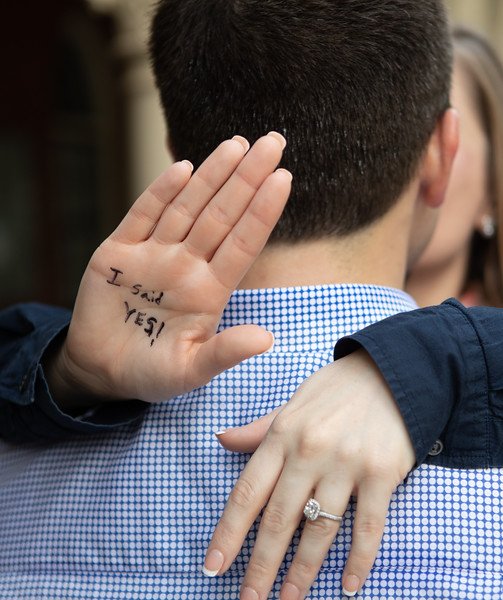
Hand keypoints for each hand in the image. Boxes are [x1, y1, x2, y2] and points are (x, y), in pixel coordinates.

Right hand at [47, 133, 291, 405]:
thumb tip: (267, 340)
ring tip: (237, 144)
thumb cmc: (152, 373)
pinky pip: (143, 216)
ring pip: (187, 208)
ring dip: (212, 176)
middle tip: (274, 141)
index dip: (263, 212)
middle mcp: (186, 266)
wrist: (102, 370)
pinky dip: (160, 193)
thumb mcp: (189, 372)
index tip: (284, 179)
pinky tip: (184, 168)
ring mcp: (153, 256)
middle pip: (222, 215)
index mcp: (209, 292)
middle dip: (247, 179)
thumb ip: (224, 353)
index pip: (243, 244)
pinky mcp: (119, 253)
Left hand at [205, 350, 415, 597]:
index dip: (228, 534)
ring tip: (289, 599)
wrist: (392, 371)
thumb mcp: (292, 403)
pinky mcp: (382, 474)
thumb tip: (223, 440)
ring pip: (320, 530)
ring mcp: (346, 463)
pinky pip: (368, 527)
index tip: (213, 567)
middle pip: (279, 520)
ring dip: (303, 571)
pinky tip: (347, 587)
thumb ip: (259, 429)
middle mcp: (309, 451)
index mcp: (282, 434)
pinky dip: (358, 561)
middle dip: (261, 566)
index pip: (247, 493)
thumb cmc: (336, 390)